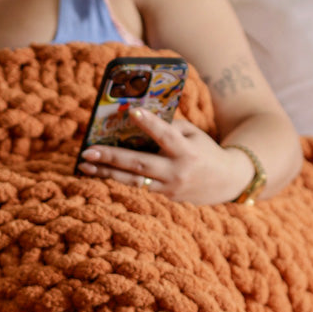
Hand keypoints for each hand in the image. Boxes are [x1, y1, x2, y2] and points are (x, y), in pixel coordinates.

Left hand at [76, 108, 255, 204]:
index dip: (150, 125)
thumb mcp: (193, 134)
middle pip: (139, 165)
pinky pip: (139, 188)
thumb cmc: (205, 150)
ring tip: (85, 166)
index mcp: (188, 151)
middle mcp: (177, 172)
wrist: (228, 182)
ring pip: (133, 182)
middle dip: (111, 158)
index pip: (166, 136)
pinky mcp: (166, 198)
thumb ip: (169, 128)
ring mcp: (170, 189)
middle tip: (87, 152)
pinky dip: (119, 180)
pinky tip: (101, 174)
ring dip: (107, 173)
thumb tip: (137, 122)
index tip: (133, 113)